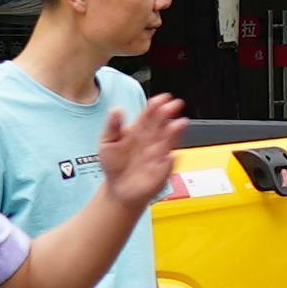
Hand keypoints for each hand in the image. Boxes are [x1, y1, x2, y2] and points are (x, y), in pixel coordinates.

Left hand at [93, 93, 190, 209]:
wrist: (118, 189)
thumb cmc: (114, 165)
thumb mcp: (106, 142)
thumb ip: (112, 126)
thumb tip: (116, 109)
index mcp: (139, 131)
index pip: (149, 115)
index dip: (155, 106)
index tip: (162, 98)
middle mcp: (151, 140)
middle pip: (161, 125)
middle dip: (168, 114)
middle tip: (174, 105)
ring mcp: (158, 154)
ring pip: (168, 141)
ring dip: (175, 133)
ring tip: (179, 124)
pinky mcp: (161, 170)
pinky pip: (167, 165)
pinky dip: (170, 160)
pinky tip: (171, 154)